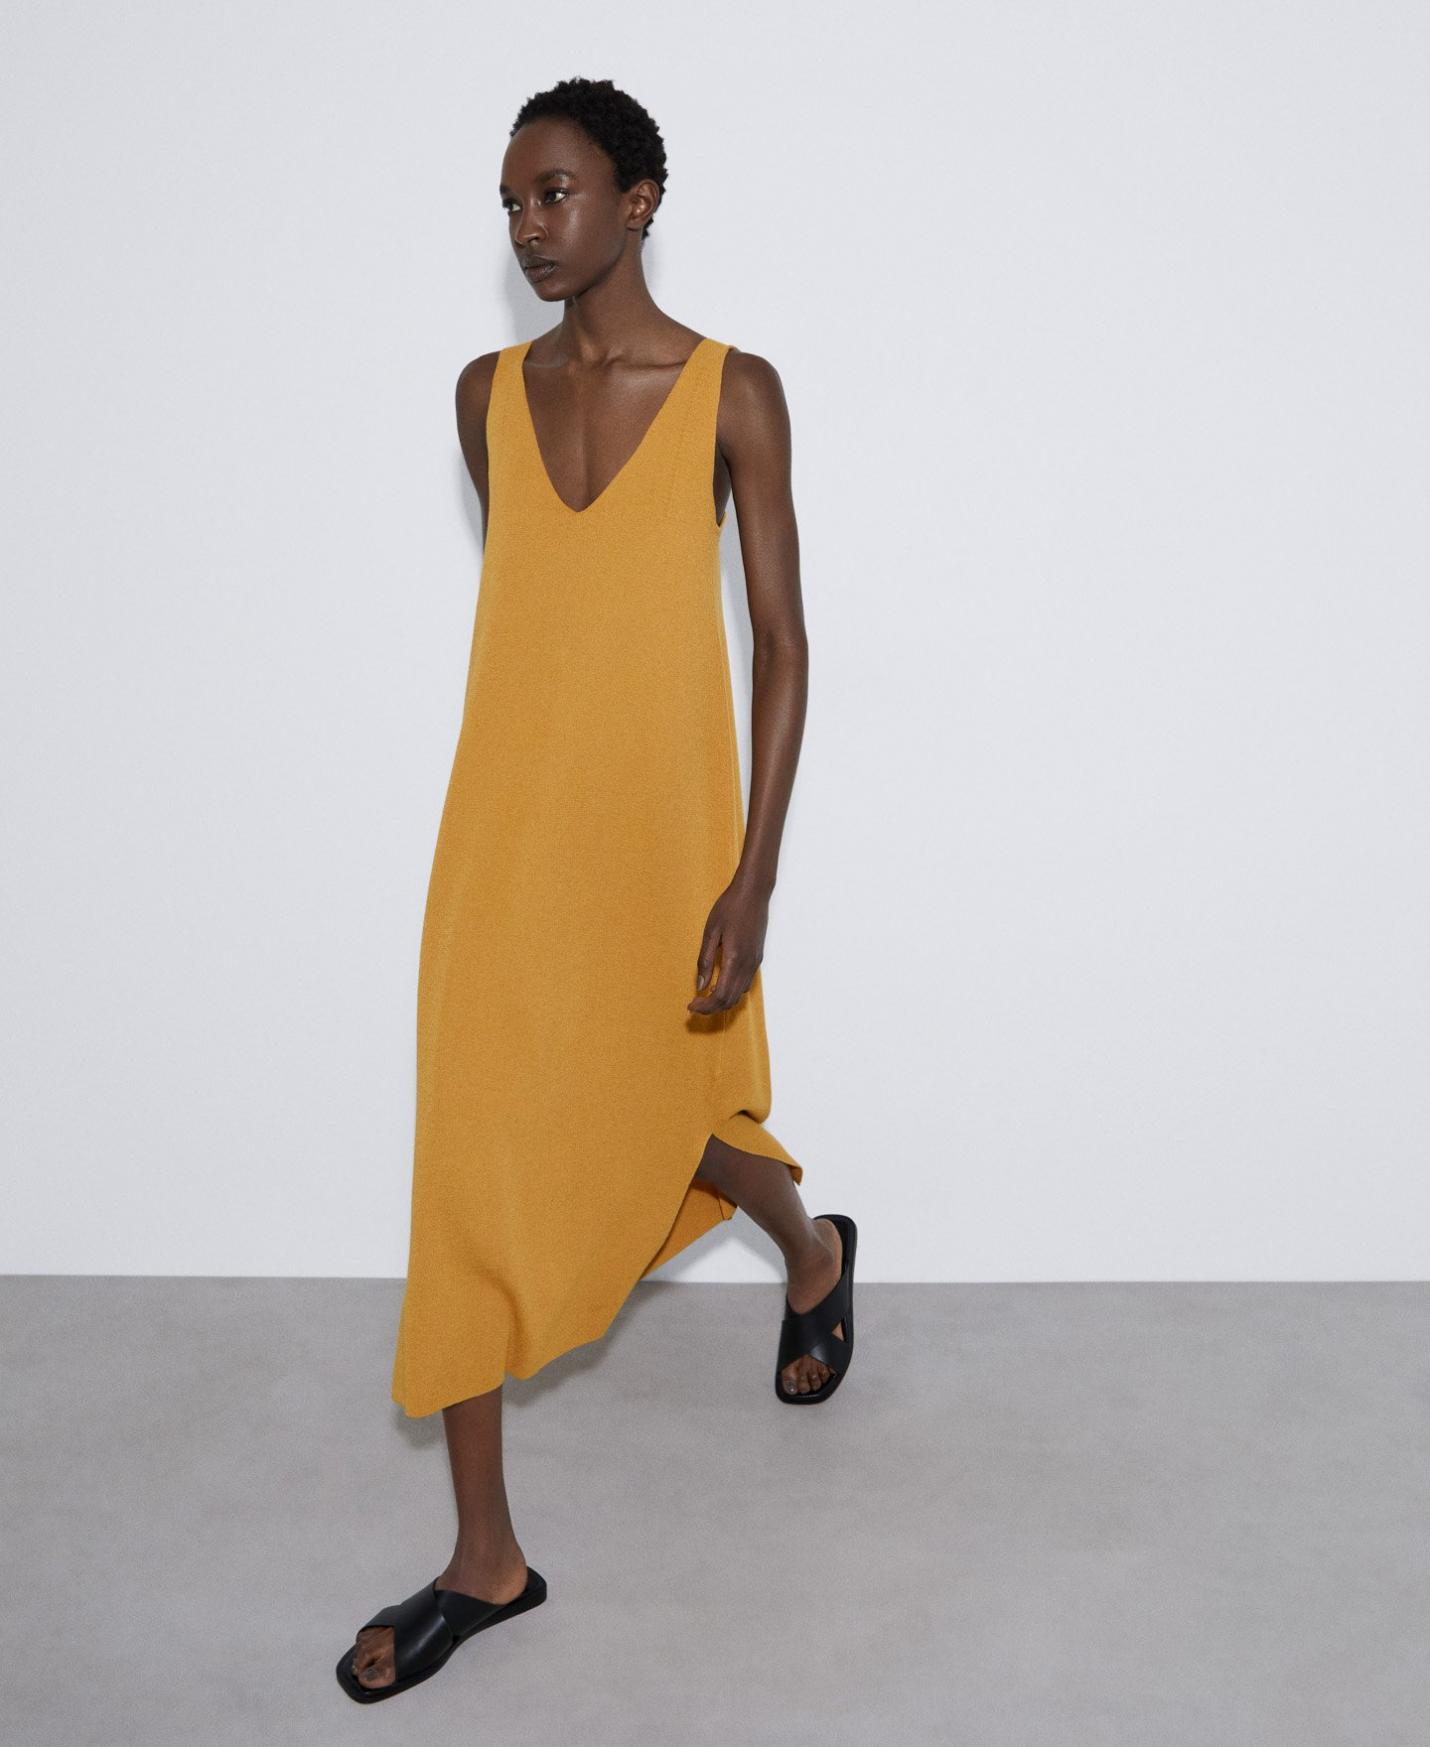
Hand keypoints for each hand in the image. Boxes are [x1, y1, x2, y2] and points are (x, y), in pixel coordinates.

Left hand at [687, 879, 769, 1014]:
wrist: (754, 892)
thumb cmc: (730, 907)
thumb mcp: (711, 932)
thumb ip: (705, 961)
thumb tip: (700, 986)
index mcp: (735, 959)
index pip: (720, 996)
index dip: (705, 1006)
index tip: (691, 1006)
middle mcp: (748, 965)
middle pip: (730, 1000)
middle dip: (711, 1008)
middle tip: (694, 1005)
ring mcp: (755, 962)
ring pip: (739, 994)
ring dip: (722, 1001)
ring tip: (704, 997)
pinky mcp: (757, 958)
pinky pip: (745, 983)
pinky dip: (731, 991)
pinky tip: (719, 983)